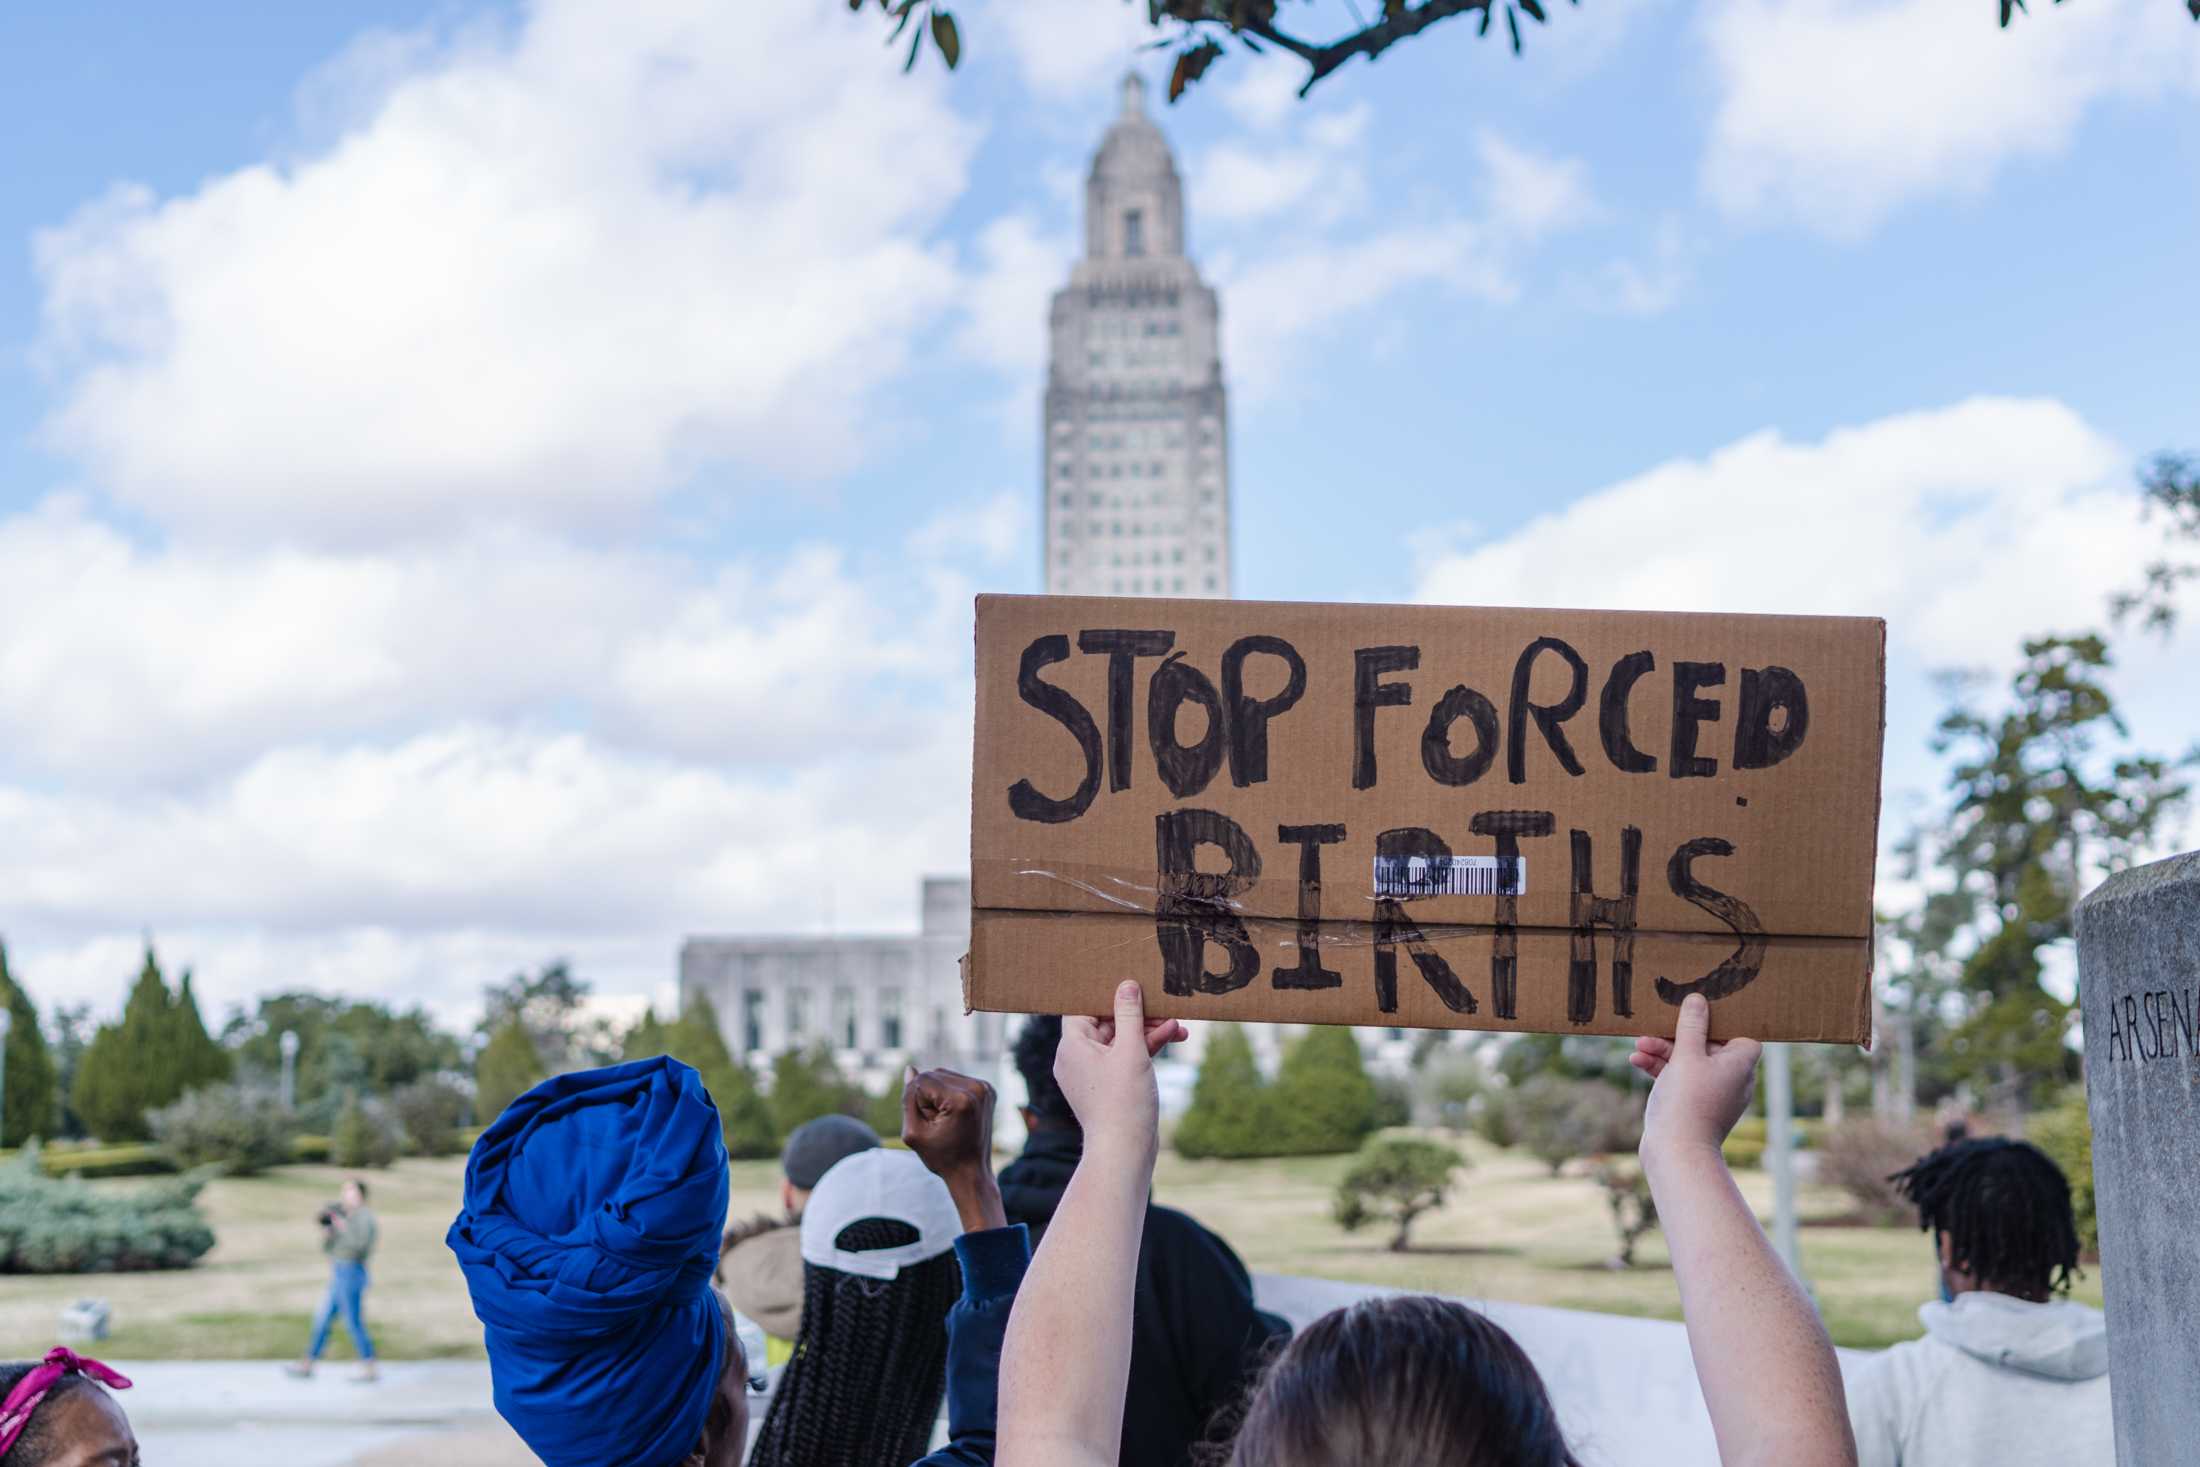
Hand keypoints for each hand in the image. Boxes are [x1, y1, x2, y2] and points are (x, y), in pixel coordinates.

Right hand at [903, 1067, 995, 1179]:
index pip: (922, 1080)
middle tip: (939, 1124)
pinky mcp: (987, 1089)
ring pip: (944, 1075)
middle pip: (933, 1074)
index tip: (931, 1125)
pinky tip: (955, 1115)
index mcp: (961, 1100)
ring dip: (937, 1094)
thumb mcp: (914, 1133)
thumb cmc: (942, 1157)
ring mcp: (986, 1088)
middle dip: (928, 1097)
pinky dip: (949, 1094)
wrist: (972, 1172)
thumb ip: (908, 1099)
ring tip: (947, 1120)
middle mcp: (978, 1088)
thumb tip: (910, 1069)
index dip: (917, 1103)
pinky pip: (956, 1080)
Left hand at [1054, 981, 1187, 1164]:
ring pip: (1120, 1041)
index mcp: (1072, 1046)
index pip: (1083, 1007)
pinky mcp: (1109, 1087)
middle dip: (1138, 1015)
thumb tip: (1126, 985)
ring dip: (1148, 1032)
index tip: (1130, 986)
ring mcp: (1093, 1074)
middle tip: (1164, 1007)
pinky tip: (1173, 1039)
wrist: (1125, 1151)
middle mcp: (1076, 1058)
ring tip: (1178, 1025)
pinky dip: (1145, 1050)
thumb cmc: (1123, 1101)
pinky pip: (1124, 1059)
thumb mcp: (1131, 1050)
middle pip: (1106, 1023)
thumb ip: (1129, 1014)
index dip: (1106, 994)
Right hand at [1631, 993, 1761, 1163]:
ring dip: (1663, 1052)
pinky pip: (1680, 1080)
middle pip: (1708, 1046)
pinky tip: (1636, 1062)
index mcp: (1740, 1065)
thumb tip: (1698, 1000)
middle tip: (1654, 1029)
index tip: (1697, 1016)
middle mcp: (1732, 1080)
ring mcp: (1713, 1095)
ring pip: (1690, 1063)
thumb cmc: (1688, 1101)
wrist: (1676, 1152)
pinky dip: (1662, 1070)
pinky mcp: (1694, 1106)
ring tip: (1638, 1046)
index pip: (1741, 1036)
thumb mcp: (1686, 1055)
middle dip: (1677, 1037)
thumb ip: (1691, 1026)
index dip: (1721, 1025)